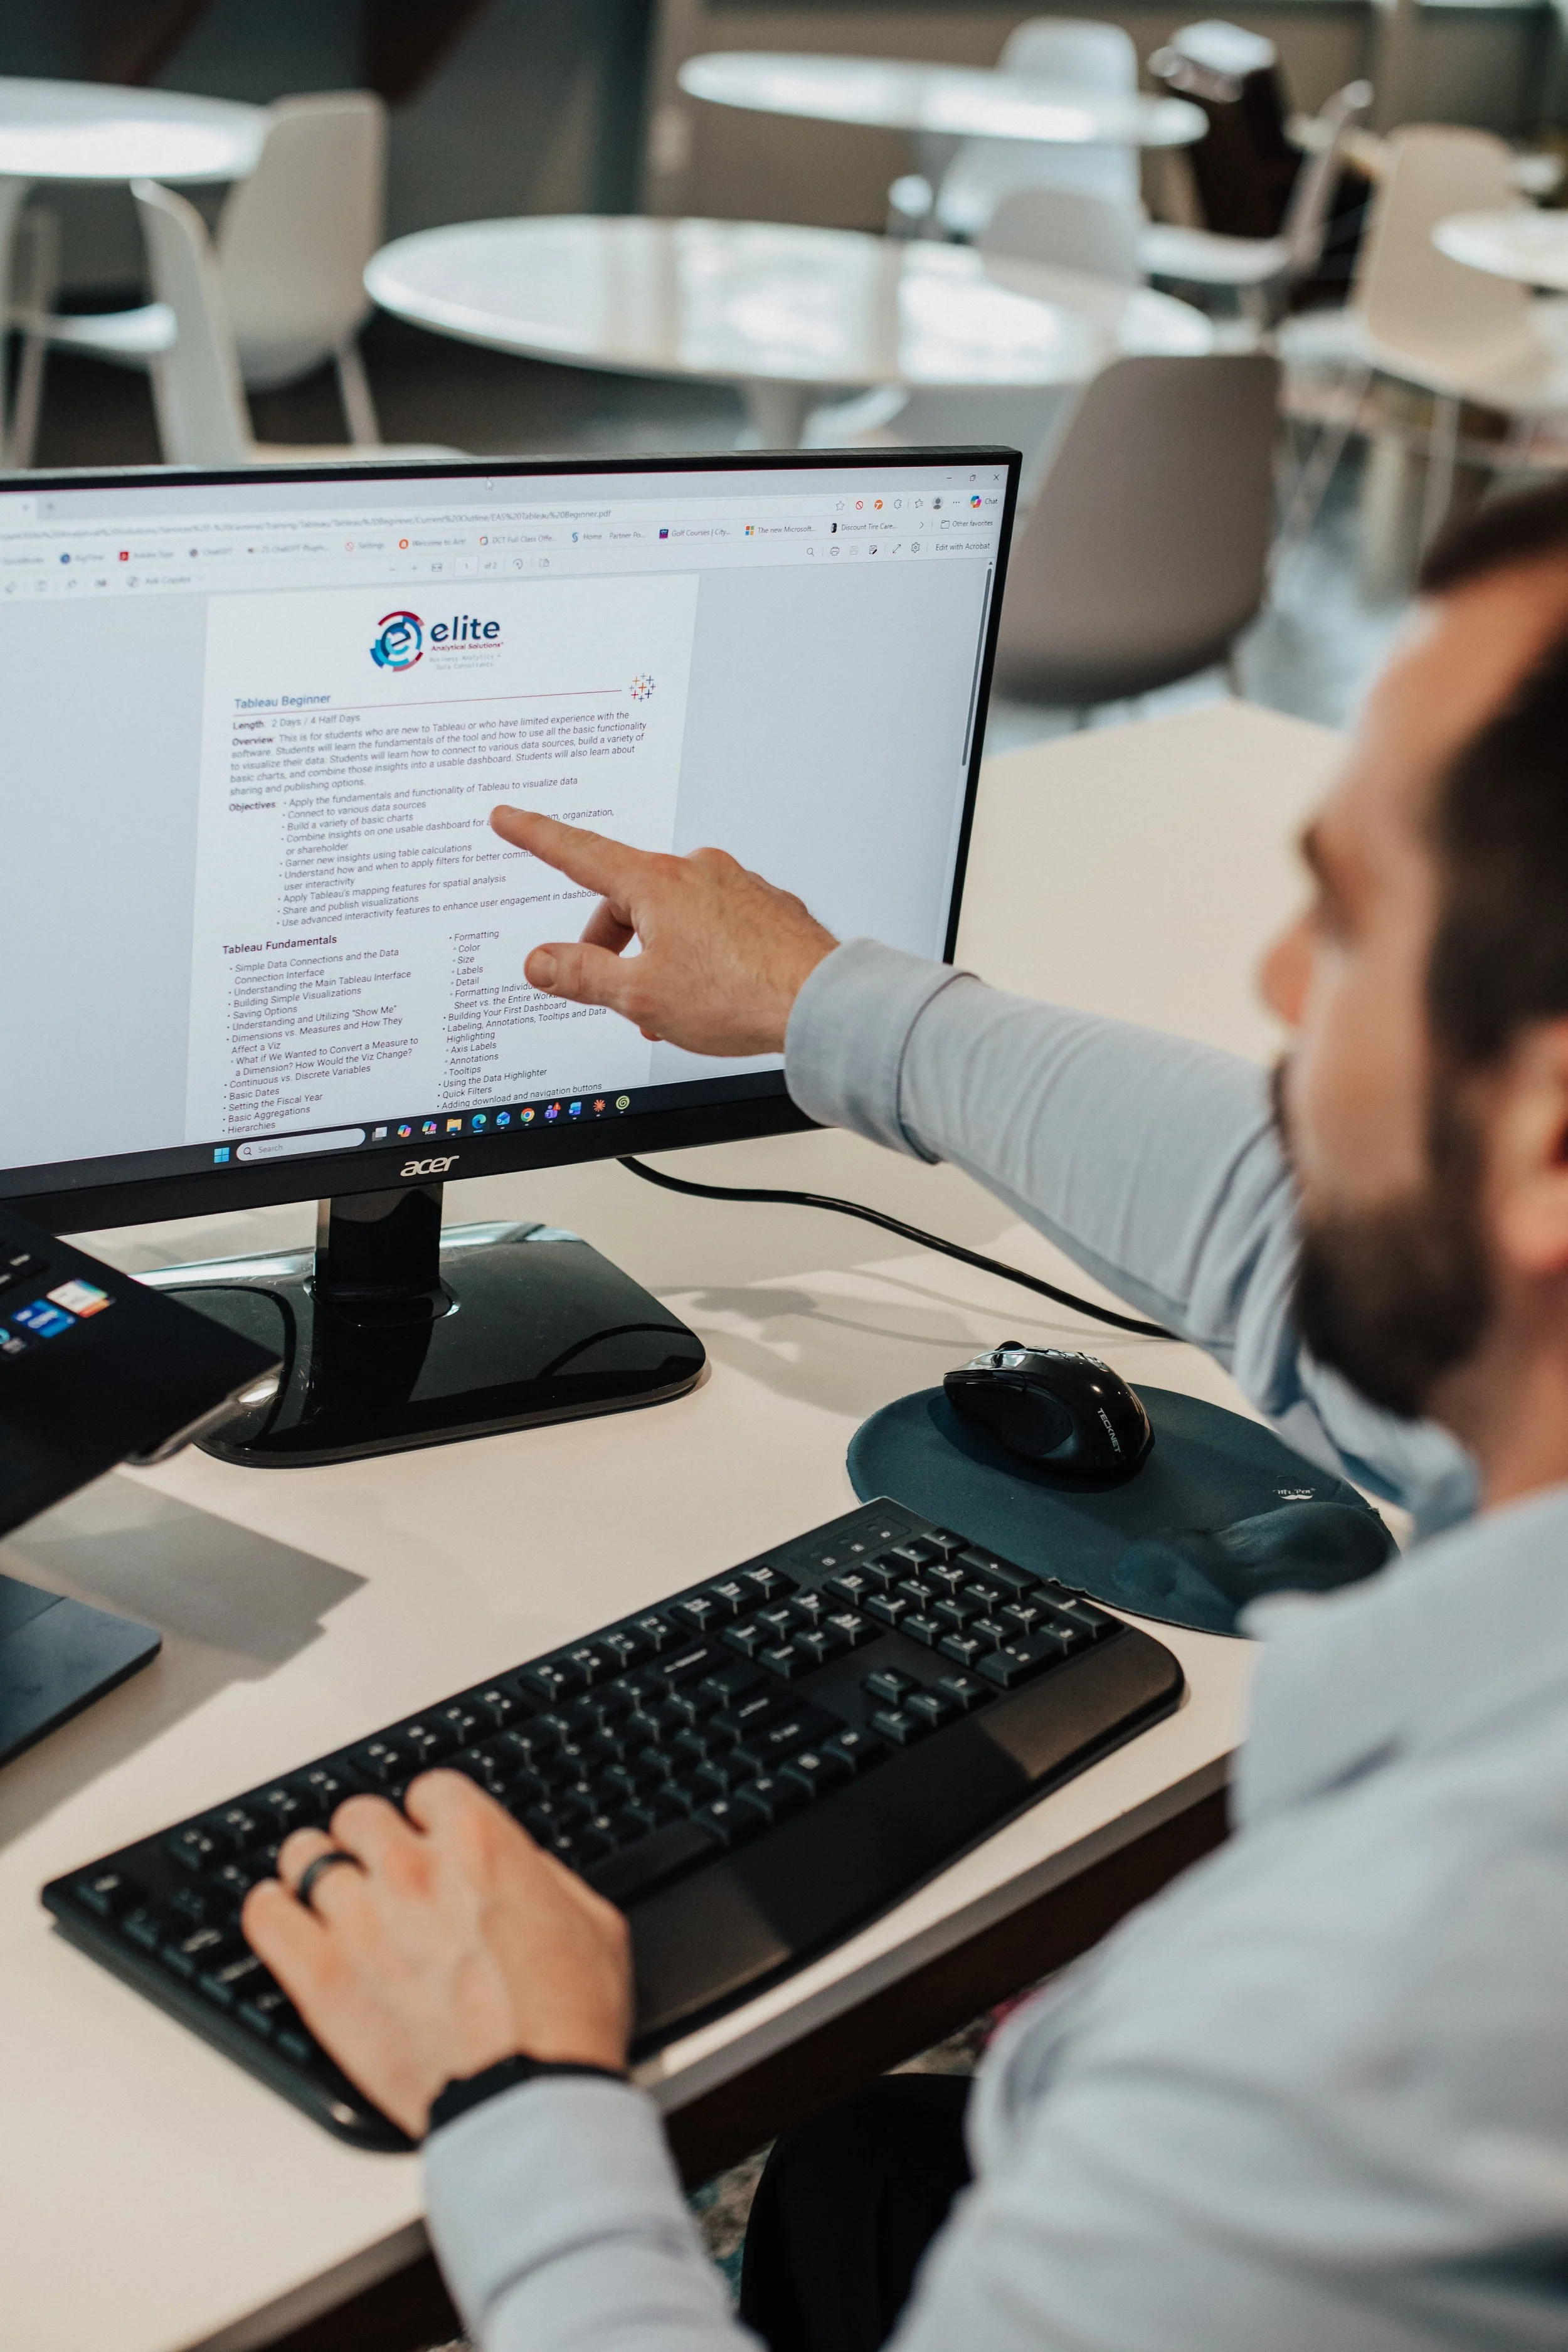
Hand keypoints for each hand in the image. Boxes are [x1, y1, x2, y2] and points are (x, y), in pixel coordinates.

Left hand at [241, 1772, 632, 2139]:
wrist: (530, 2099)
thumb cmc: (566, 2022)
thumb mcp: (591, 1921)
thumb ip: (542, 1876)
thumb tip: (516, 1867)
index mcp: (479, 1843)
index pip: (427, 1790)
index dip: (429, 1818)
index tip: (427, 1838)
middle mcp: (413, 1869)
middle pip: (358, 1816)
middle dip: (369, 1840)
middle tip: (377, 1868)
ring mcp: (360, 1921)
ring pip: (307, 1857)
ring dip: (318, 1871)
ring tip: (326, 1894)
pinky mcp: (321, 1978)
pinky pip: (267, 1916)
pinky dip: (272, 1909)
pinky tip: (285, 1916)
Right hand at [489, 806, 837, 1055]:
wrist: (821, 1002)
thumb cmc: (741, 995)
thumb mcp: (640, 995)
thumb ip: (581, 975)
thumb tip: (540, 962)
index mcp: (656, 882)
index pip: (578, 852)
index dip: (536, 836)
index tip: (509, 818)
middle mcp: (697, 871)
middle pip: (628, 898)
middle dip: (612, 944)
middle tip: (614, 991)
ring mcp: (736, 885)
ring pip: (673, 916)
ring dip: (657, 955)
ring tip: (670, 1006)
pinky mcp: (765, 907)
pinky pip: (714, 924)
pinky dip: (698, 953)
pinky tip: (710, 992)